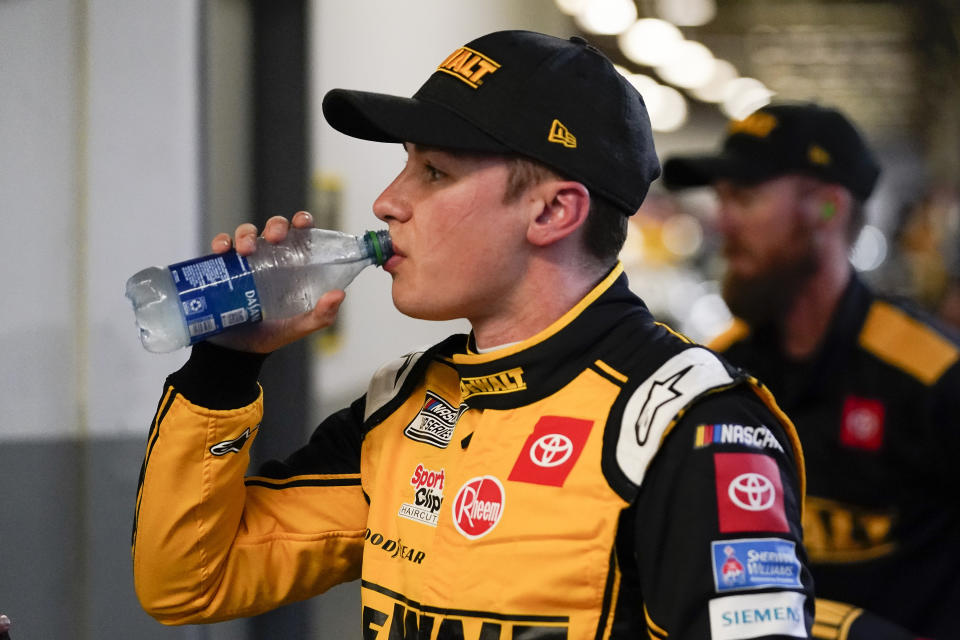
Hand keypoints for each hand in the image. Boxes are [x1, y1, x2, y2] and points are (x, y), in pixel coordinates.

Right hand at [205, 211, 345, 353]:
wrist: (240, 350)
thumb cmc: (274, 333)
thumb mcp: (301, 325)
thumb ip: (323, 314)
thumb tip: (339, 294)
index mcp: (294, 264)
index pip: (301, 234)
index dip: (302, 222)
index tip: (302, 223)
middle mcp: (272, 257)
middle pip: (274, 228)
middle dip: (275, 225)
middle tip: (275, 238)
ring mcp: (247, 260)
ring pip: (247, 233)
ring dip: (246, 234)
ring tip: (246, 250)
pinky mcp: (224, 268)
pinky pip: (221, 247)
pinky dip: (221, 243)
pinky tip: (222, 251)